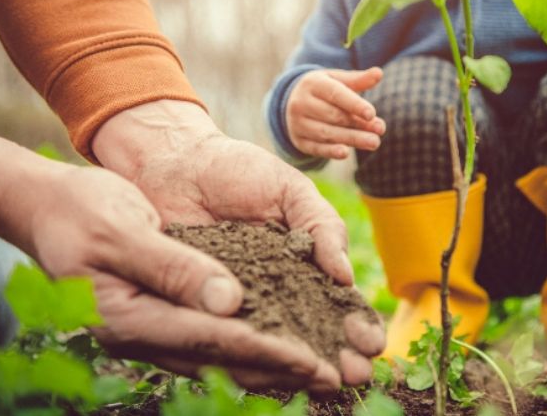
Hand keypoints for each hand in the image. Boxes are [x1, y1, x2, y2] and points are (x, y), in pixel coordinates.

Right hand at [0, 122, 351, 392]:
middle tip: (333, 381)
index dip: (268, 351)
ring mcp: (150, 330)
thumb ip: (173, 267)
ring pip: (221, 357)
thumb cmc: (80, 211)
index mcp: (129, 319)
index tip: (314, 362)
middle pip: (223, 360)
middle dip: (281, 371)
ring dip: (272, 367)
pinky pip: (212, 340)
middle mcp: (142, 335)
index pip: (212, 340)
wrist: (48, 208)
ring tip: (318, 376)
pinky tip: (281, 348)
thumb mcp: (122, 230)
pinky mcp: (161, 317)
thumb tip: (229, 303)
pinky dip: (250, 346)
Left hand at [92, 100, 384, 386]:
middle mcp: (274, 290)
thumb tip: (345, 277)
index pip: (336, 301)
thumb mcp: (289, 190)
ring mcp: (237, 303)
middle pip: (311, 332)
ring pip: (273, 343)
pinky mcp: (200, 308)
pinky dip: (245, 355)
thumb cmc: (237, 170)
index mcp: (303, 263)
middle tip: (354, 374)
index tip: (372, 342)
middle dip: (336, 355)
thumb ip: (322, 226)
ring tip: (322, 383)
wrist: (175, 162)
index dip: (356, 323)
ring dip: (299, 365)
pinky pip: (224, 336)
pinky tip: (265, 370)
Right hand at [286, 67, 385, 158]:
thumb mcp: (337, 80)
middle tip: (380, 130)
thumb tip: (379, 73)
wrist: (292, 102)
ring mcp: (298, 123)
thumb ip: (358, 79)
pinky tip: (345, 153)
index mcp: (313, 84)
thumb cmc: (323, 89)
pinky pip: (316, 148)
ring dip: (352, 139)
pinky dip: (330, 151)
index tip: (372, 114)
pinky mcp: (299, 141)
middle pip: (333, 116)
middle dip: (358, 124)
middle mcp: (301, 103)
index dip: (354, 104)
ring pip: (326, 133)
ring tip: (374, 142)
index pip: (335, 94)